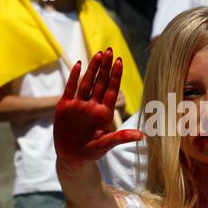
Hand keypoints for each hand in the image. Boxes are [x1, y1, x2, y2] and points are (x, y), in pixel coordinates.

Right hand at [54, 48, 143, 166]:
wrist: (72, 157)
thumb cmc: (91, 152)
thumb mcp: (106, 144)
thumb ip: (121, 137)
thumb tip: (142, 136)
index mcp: (104, 112)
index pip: (111, 90)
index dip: (115, 75)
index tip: (120, 61)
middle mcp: (92, 106)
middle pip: (100, 82)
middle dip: (105, 67)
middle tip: (110, 50)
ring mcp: (78, 105)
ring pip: (87, 83)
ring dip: (92, 68)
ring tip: (98, 54)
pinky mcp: (65, 107)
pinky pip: (70, 89)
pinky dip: (74, 77)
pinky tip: (79, 64)